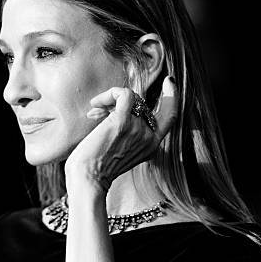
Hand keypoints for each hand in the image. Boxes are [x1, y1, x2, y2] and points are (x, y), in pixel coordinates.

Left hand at [64, 76, 177, 193]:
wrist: (88, 180)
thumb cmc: (96, 170)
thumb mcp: (121, 152)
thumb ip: (128, 136)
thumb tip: (112, 110)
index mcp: (151, 146)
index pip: (170, 117)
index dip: (172, 97)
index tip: (169, 82)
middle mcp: (149, 137)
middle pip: (141, 105)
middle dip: (118, 106)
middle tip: (98, 113)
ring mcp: (138, 129)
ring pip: (130, 98)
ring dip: (109, 102)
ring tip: (94, 113)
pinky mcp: (123, 121)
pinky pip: (123, 94)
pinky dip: (109, 94)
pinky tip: (95, 104)